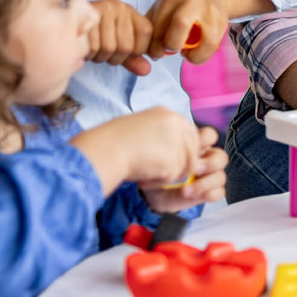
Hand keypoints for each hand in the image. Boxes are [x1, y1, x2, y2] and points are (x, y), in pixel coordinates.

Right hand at [72, 106, 206, 187]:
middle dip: (178, 164)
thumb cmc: (112, 142)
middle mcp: (176, 124)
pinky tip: (142, 179)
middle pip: (192, 149)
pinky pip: (173, 178)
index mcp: (166, 113)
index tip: (163, 159)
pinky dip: (158, 182)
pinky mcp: (174, 159)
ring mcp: (177, 141)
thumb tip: (171, 149)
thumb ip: (159, 134)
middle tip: (156, 170)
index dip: (179, 150)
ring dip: (167, 174)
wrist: (104, 151)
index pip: (188, 133)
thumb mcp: (139, 128)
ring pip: (185, 165)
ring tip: (145, 174)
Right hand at [89, 0, 153, 74]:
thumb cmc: (97, 35)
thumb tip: (146, 71)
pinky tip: (85, 48)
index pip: (146, 33)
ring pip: (108, 48)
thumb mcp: (118, 45)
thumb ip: (133, 59)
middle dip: (115, 58)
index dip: (136, 50)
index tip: (125, 52)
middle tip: (105, 54)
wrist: (67, 20)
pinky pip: (92, 47)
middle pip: (126, 46)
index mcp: (131, 11)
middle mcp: (118, 7)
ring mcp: (101, 9)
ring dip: (100, 57)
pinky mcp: (83, 18)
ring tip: (95, 50)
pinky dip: (89, 54)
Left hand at [142, 125, 226, 212]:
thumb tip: (171, 155)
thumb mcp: (160, 164)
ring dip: (204, 184)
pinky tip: (193, 197)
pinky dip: (208, 195)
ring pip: (220, 177)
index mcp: (197, 148)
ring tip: (185, 191)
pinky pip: (219, 193)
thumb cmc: (158, 174)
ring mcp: (211, 177)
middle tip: (194, 170)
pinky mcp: (210, 193)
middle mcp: (207, 161)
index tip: (194, 146)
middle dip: (210, 164)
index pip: (210, 136)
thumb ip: (168, 157)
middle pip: (221, 157)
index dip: (206, 139)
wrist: (154, 195)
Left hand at [145, 0, 228, 62]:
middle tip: (169, 50)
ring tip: (184, 53)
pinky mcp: (222, 22)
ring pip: (206, 40)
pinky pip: (213, 46)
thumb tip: (145, 52)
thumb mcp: (163, 6)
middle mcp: (193, 2)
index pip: (158, 24)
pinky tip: (193, 53)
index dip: (153, 44)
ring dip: (192, 54)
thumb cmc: (180, 5)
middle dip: (172, 44)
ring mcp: (211, 12)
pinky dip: (201, 56)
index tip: (155, 51)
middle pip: (181, 24)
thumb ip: (152, 26)